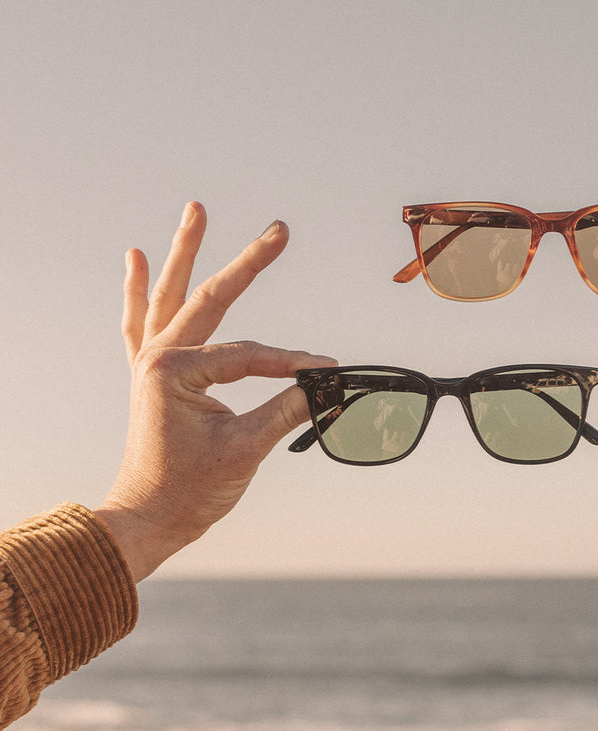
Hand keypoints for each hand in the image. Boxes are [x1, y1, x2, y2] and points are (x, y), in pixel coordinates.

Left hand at [94, 202, 334, 580]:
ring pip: (170, 296)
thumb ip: (288, 409)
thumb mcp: (246, 449)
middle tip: (279, 230)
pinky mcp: (150, 376)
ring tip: (196, 210)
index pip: (248, 355)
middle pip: (209, 299)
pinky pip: (140, 323)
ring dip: (183, 253)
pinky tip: (136, 257)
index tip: (328, 370)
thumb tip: (328, 383)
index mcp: (173, 371)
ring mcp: (149, 364)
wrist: (146, 521)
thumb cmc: (189, 490)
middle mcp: (157, 358)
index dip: (291, 363)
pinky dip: (138, 291)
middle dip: (247, 263)